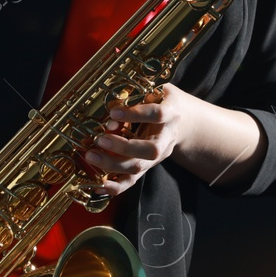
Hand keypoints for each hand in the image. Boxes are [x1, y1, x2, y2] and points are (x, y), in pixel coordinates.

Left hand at [80, 83, 191, 197]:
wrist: (184, 122)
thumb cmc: (165, 102)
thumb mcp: (157, 90)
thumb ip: (138, 94)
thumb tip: (110, 104)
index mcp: (171, 114)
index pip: (157, 115)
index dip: (136, 114)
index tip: (114, 113)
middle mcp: (167, 138)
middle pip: (150, 150)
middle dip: (123, 147)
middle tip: (100, 140)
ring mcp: (158, 155)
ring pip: (139, 167)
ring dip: (113, 164)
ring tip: (91, 156)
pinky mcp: (147, 166)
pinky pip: (133, 180)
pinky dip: (116, 186)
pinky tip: (99, 186)